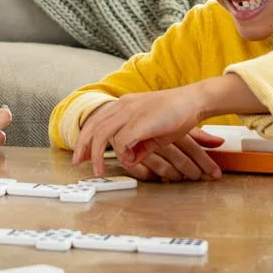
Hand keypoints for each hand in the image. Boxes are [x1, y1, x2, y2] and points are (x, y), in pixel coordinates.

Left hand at [70, 89, 222, 177]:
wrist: (194, 101)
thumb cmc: (176, 115)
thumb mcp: (153, 134)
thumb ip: (139, 146)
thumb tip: (128, 160)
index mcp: (124, 105)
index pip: (96, 120)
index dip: (85, 137)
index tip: (81, 154)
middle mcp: (123, 106)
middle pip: (93, 127)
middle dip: (83, 147)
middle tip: (78, 163)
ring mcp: (130, 112)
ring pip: (102, 134)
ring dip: (98, 155)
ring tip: (98, 170)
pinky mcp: (139, 122)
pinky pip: (122, 141)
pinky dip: (122, 153)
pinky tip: (128, 160)